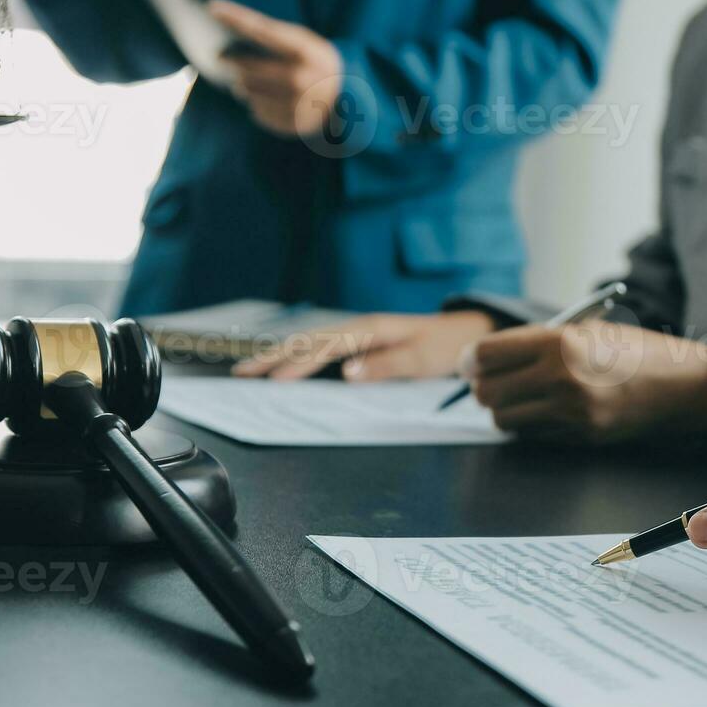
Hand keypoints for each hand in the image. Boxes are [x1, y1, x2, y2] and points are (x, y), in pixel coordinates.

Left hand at [208, 0, 343, 136]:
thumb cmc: (315, 62)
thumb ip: (272, 40)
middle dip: (230, 61)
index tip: (212, 8)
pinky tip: (264, 98)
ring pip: (249, 93)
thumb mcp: (304, 43)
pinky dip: (256, 104)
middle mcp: (300, 78)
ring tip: (243, 80)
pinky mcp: (292, 124)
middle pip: (248, 69)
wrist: (347, 96)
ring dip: (241, 85)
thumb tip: (230, 46)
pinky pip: (258, 113)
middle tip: (219, 56)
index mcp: (304, 50)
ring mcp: (297, 104)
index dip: (236, 18)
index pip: (262, 29)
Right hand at [232, 312, 493, 381]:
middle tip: (242, 372)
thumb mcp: (421, 360)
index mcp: (370, 329)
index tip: (273, 379)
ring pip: (310, 342)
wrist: (464, 334)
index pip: (325, 347)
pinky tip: (281, 365)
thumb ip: (386, 366)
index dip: (298, 362)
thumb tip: (346, 372)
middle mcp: (359, 327)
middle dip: (273, 356)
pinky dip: (296, 355)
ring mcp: (357, 333)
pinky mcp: (359, 342)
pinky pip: (321, 348)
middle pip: (308, 340)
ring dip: (279, 355)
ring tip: (249, 369)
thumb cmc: (445, 348)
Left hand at [463, 322, 706, 443]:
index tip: (471, 361)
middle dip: (483, 386)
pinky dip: (528, 424)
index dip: (471, 359)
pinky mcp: (577, 438)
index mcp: (559, 343)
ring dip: (503, 408)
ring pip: (503, 420)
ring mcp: (569, 414)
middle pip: (487, 392)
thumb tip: (486, 359)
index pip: (486, 355)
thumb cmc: (632, 351)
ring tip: (521, 394)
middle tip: (491, 378)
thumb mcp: (583, 330)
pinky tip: (547, 408)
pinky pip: (530, 435)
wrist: (679, 386)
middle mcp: (560, 380)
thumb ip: (535, 343)